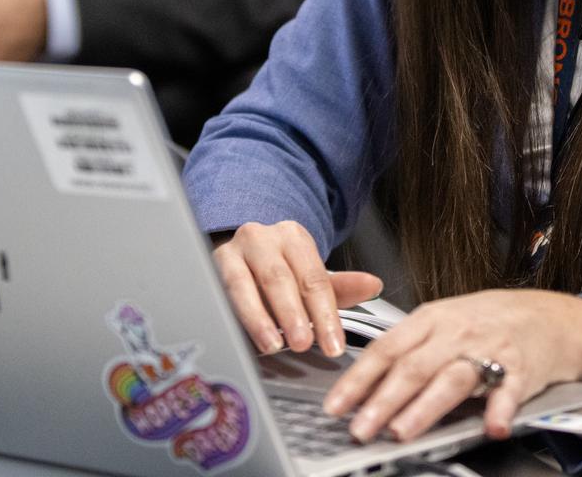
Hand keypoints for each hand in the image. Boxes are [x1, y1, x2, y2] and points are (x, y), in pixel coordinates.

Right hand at [212, 221, 382, 360]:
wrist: (238, 252)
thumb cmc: (277, 269)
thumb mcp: (309, 275)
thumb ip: (341, 287)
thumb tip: (374, 286)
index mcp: (292, 237)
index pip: (313, 277)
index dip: (325, 314)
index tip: (334, 344)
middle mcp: (260, 239)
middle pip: (278, 277)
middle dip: (293, 314)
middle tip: (304, 343)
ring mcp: (230, 252)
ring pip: (242, 283)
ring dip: (258, 317)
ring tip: (273, 343)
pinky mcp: (206, 268)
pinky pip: (217, 293)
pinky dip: (230, 317)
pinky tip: (239, 336)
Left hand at [323, 289, 581, 443]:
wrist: (548, 316)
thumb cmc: (488, 321)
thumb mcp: (443, 322)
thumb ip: (409, 349)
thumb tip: (365, 386)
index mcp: (431, 319)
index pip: (386, 349)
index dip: (358, 379)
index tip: (336, 405)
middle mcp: (456, 333)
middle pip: (413, 367)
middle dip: (382, 401)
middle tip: (361, 428)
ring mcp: (489, 350)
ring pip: (452, 379)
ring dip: (425, 408)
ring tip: (402, 431)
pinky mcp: (522, 370)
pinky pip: (509, 391)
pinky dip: (500, 409)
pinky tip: (492, 426)